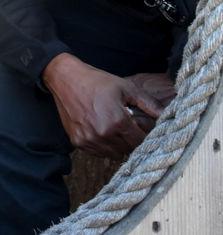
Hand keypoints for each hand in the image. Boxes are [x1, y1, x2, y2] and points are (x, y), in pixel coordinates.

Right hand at [41, 53, 165, 158]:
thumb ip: (149, 104)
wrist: (67, 80)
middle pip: (128, 150)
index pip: (140, 142)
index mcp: (117, 121)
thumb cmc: (98, 82)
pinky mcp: (78, 142)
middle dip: (130, 140)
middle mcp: (103, 134)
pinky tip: (101, 130)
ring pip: (113, 154)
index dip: (143, 136)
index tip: (141, 129)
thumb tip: (168, 114)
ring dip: (117, 145)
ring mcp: (89, 139)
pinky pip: (98, 153)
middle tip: (127, 126)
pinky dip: (103, 146)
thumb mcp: (126, 88)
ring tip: (114, 128)